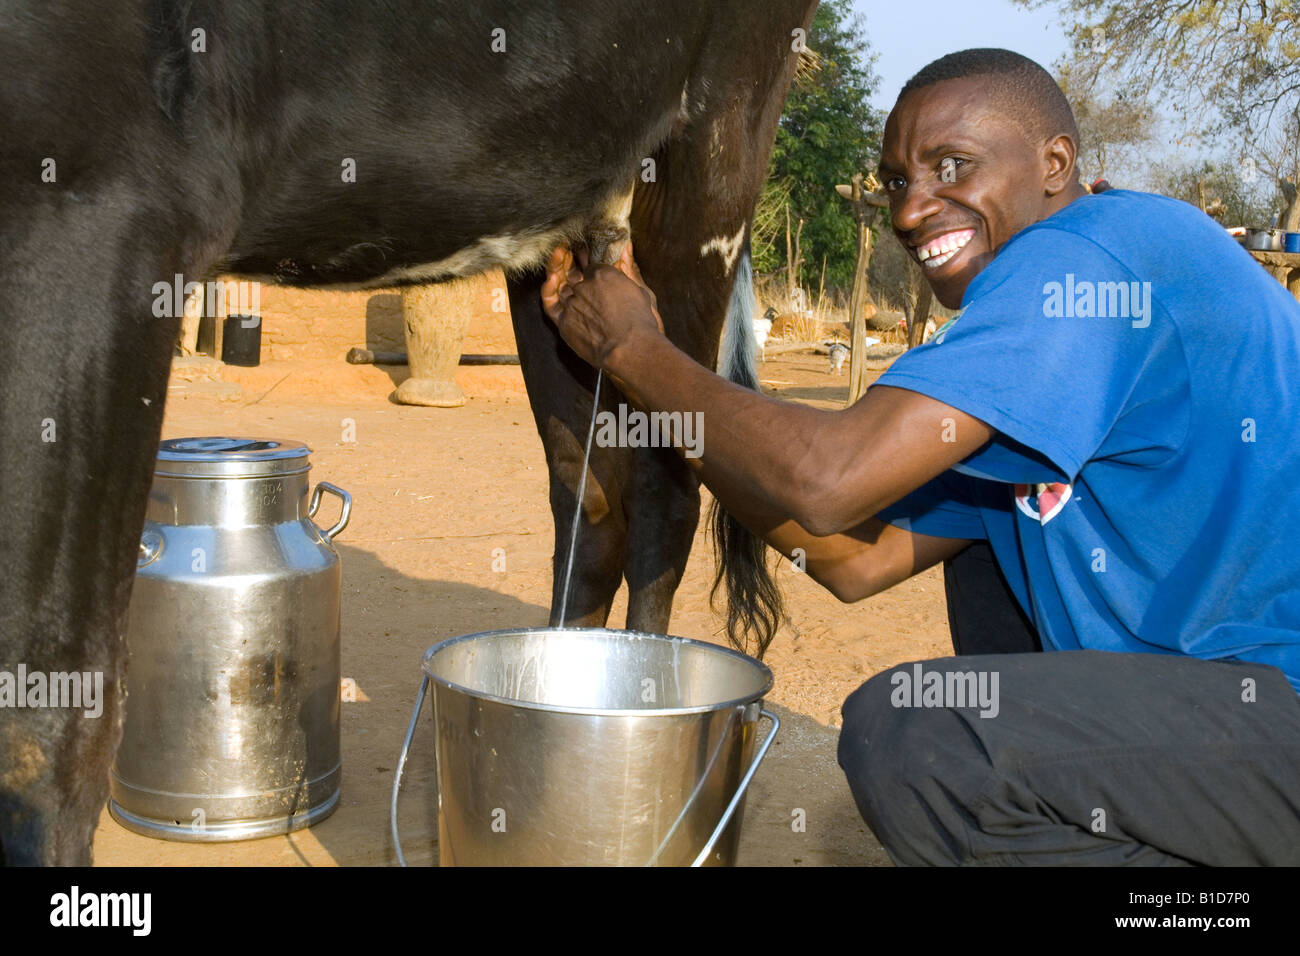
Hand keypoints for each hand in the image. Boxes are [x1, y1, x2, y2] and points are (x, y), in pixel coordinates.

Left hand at [541, 243, 664, 369]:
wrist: (629, 348)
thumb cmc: (640, 323)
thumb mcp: (642, 292)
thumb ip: (628, 275)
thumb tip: (625, 260)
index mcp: (604, 274)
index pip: (593, 268)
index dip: (593, 272)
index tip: (591, 273)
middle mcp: (585, 285)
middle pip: (576, 277)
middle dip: (575, 275)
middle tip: (571, 268)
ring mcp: (572, 303)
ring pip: (564, 290)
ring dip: (562, 284)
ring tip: (559, 276)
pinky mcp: (564, 321)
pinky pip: (551, 305)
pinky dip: (549, 293)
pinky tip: (551, 284)